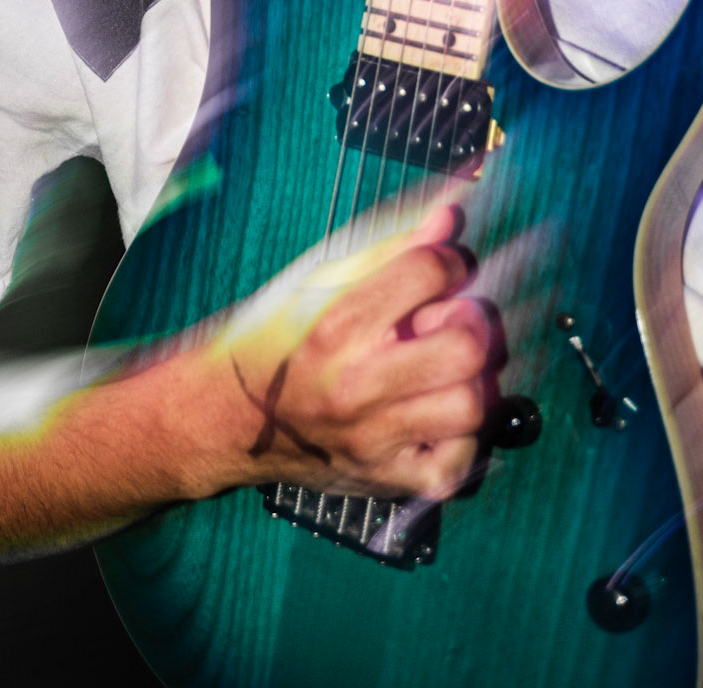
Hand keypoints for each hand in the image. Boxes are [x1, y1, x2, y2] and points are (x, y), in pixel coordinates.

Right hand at [203, 201, 493, 503]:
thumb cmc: (274, 346)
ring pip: (472, 405)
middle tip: (453, 319)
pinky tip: (435, 412)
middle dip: (472, 322)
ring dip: (472, 378)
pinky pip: (462, 459)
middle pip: (464, 347)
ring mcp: (375, 440)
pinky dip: (462, 433)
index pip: (426, 274)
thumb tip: (447, 221)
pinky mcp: (388, 480)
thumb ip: (387, 253)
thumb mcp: (316, 287)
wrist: (230, 421)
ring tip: (445, 367)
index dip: (450, 260)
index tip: (446, 266)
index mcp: (335, 327)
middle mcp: (356, 387)